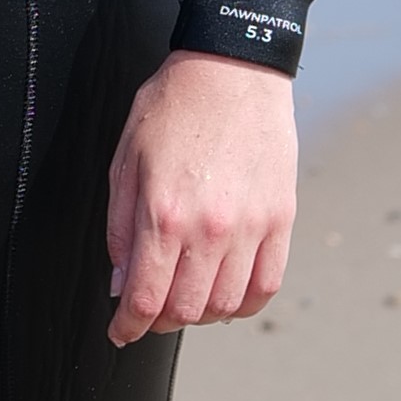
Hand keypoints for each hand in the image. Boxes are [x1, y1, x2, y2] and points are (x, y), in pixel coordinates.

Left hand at [105, 48, 295, 346]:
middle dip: (161, 321)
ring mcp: (251, 227)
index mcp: (164, 212)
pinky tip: (226, 295)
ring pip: (226, 305)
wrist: (233, 68)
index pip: (146, 297)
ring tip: (186, 298)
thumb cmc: (174, 105)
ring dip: (201, 314)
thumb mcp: (126, 159)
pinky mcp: (281, 220)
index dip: (128, 327)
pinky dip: (244, 303)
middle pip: (186, 310)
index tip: (121, 333)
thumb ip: (120, 226)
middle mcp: (210, 228)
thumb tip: (121, 281)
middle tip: (150, 312)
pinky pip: (266, 286)